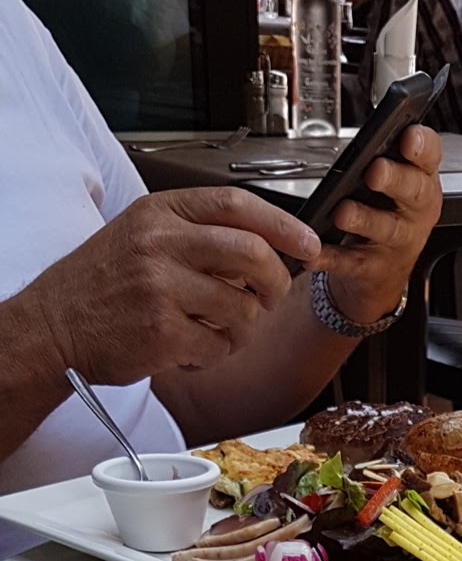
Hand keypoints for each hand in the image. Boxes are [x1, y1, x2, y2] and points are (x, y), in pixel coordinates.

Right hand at [26, 187, 320, 382]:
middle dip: (274, 282)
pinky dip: (216, 355)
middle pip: (252, 254)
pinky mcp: (161, 332)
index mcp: (160, 213)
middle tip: (269, 298)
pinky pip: (219, 346)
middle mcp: (160, 244)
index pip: (237, 205)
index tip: (308, 245)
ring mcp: (160, 288)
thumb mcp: (142, 236)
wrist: (54, 327)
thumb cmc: (102, 285)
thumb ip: (197, 234)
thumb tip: (266, 248)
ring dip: (243, 329)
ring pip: (242, 309)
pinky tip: (192, 350)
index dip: (283, 226)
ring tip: (217, 331)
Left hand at [315, 125, 441, 327]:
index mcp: (422, 179)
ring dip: (363, 219)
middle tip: (375, 171)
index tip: (408, 137)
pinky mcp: (373, 267)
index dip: (422, 146)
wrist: (385, 273)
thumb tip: (371, 125)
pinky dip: (332, 257)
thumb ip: (388, 154)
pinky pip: (351, 262)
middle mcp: (415, 210)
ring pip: (384, 228)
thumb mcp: (397, 183)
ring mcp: (397, 241)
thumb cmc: (388, 213)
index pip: (430, 155)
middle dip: (395, 179)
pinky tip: (314, 251)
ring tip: (343, 211)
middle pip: (413, 192)